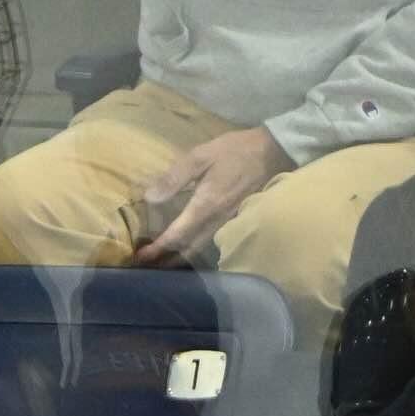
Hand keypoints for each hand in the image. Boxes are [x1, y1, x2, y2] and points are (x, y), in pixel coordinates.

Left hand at [131, 127, 292, 267]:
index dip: (158, 248)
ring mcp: (228, 223)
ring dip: (180, 258)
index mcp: (205, 206)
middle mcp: (216, 221)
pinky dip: (195, 249)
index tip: (141, 256)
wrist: (273, 152)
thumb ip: (174, 178)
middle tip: (146, 264)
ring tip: (162, 261)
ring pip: (200, 249)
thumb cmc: (235, 151)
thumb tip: (150, 197)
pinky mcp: (235, 220)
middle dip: (166, 260)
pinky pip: (211, 242)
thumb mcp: (200, 157)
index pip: (177, 235)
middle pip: (187, 250)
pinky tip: (186, 247)